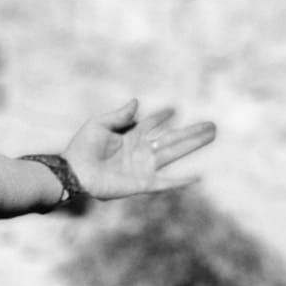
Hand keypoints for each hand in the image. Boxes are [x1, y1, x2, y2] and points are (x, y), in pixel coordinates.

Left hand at [65, 99, 215, 201]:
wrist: (74, 173)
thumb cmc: (82, 148)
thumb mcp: (99, 125)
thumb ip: (119, 115)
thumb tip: (137, 102)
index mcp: (130, 136)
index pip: (152, 123)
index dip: (162, 116)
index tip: (174, 109)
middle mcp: (141, 150)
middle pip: (172, 139)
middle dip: (191, 132)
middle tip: (211, 124)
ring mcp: (144, 166)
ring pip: (175, 154)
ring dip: (193, 145)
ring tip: (211, 136)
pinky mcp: (143, 183)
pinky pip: (167, 182)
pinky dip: (182, 181)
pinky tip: (198, 176)